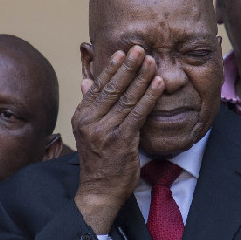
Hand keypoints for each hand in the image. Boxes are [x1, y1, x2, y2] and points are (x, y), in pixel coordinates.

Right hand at [72, 46, 163, 232]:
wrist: (99, 190)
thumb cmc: (98, 160)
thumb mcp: (88, 131)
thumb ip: (90, 105)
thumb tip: (86, 81)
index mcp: (81, 116)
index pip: (98, 86)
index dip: (112, 67)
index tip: (123, 52)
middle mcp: (90, 121)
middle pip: (113, 87)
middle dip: (129, 66)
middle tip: (141, 49)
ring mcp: (105, 130)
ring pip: (127, 98)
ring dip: (142, 77)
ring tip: (152, 61)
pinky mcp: (121, 139)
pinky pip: (138, 113)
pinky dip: (149, 96)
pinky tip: (158, 84)